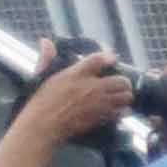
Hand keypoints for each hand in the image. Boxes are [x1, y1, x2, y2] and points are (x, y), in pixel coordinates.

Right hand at [11, 50, 131, 146]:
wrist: (44, 125)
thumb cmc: (40, 101)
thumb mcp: (42, 75)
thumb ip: (47, 57)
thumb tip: (45, 41)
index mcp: (76, 74)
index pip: (99, 59)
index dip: (109, 57)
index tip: (112, 59)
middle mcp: (91, 86)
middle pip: (121, 80)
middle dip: (123, 82)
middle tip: (119, 84)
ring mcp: (99, 103)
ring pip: (125, 96)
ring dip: (124, 96)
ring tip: (119, 97)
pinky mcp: (101, 117)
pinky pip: (120, 112)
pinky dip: (121, 111)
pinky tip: (115, 110)